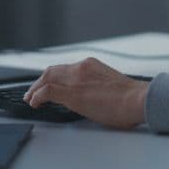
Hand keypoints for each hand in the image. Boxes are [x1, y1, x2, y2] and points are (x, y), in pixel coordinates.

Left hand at [23, 57, 149, 128]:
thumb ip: (96, 85)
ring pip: (47, 78)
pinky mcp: (73, 94)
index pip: (64, 68)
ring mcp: (76, 79)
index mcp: (91, 65)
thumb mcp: (110, 84)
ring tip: (30, 99)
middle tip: (32, 93)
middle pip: (51, 71)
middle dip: (39, 82)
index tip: (46, 86)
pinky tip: (34, 103)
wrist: (137, 100)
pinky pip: (48, 91)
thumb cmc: (131, 98)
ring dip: (35, 89)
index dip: (51, 77)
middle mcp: (81, 68)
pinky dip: (37, 96)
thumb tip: (90, 97)